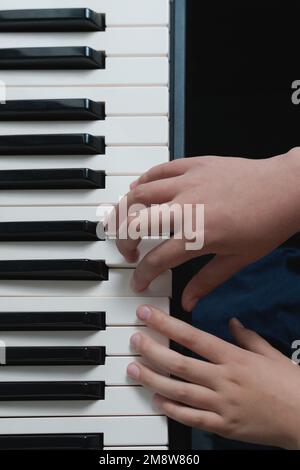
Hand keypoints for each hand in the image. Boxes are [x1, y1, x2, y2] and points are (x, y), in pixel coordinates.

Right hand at [114, 149, 299, 310]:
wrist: (287, 188)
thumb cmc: (267, 224)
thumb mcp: (238, 260)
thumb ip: (207, 281)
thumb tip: (188, 302)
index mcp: (197, 235)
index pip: (156, 260)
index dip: (142, 275)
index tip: (139, 281)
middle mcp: (186, 207)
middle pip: (134, 223)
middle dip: (122, 241)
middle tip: (128, 251)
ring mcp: (188, 182)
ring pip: (139, 193)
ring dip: (124, 209)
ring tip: (124, 222)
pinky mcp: (194, 165)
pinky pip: (159, 170)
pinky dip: (143, 180)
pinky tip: (138, 189)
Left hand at [127, 305, 299, 448]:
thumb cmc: (290, 385)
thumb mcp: (270, 354)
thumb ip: (248, 337)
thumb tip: (233, 322)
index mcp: (234, 358)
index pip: (193, 336)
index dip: (166, 324)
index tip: (148, 315)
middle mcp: (224, 379)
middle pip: (179, 363)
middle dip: (152, 350)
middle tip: (135, 341)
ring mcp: (221, 404)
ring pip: (178, 391)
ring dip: (152, 379)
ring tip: (134, 369)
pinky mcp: (223, 426)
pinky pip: (191, 418)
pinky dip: (172, 410)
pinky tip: (157, 400)